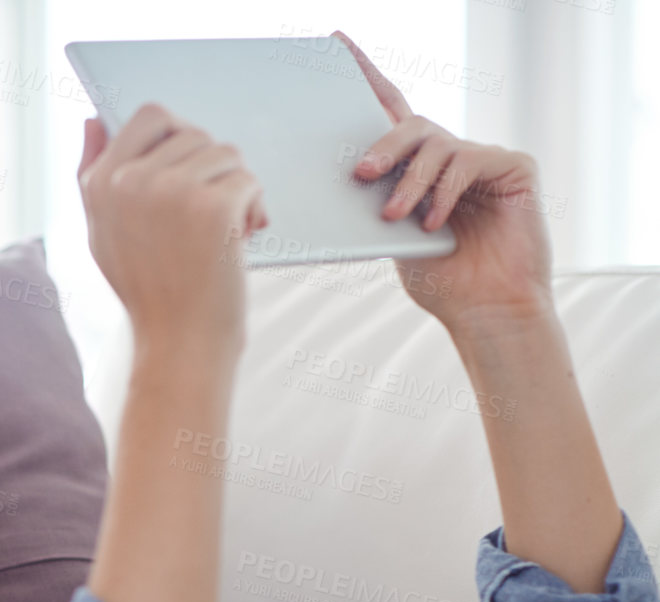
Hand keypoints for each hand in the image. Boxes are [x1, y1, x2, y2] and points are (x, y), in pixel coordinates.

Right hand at [78, 103, 267, 356]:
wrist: (177, 344)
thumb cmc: (145, 289)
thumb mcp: (103, 231)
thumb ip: (93, 175)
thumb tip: (94, 119)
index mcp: (101, 183)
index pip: (150, 116)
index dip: (178, 135)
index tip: (186, 169)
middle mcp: (130, 181)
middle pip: (195, 134)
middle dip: (211, 169)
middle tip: (209, 211)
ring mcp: (170, 191)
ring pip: (225, 154)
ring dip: (234, 188)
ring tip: (226, 229)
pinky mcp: (210, 207)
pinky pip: (247, 179)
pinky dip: (254, 206)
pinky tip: (242, 237)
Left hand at [333, 29, 553, 329]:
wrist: (486, 311)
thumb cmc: (440, 281)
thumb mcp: (390, 238)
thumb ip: (374, 200)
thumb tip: (341, 175)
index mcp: (416, 169)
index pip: (388, 112)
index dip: (366, 75)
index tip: (336, 42)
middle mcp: (449, 157)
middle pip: (410, 125)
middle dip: (382, 146)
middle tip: (361, 173)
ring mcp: (482, 159)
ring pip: (436, 145)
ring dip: (410, 181)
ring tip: (394, 216)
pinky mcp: (513, 167)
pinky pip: (470, 161)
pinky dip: (446, 191)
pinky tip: (434, 222)